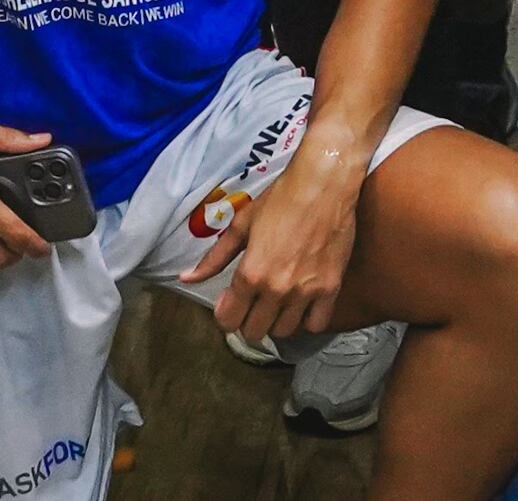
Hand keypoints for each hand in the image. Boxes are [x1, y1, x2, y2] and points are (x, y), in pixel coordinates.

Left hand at [188, 138, 367, 340]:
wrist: (323, 185)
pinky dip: (306, 320)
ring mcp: (305, 292)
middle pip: (254, 332)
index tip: (230, 303)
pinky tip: (301, 305)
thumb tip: (187, 278)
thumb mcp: (241, 225)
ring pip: (283, 331)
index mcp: (250, 274)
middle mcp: (276, 289)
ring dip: (275, 321)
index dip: (225, 315)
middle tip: (252, 303)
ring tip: (276, 303)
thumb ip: (214, 258)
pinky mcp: (330, 289)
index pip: (228, 321)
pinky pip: (315, 325)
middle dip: (247, 321)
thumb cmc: (280, 199)